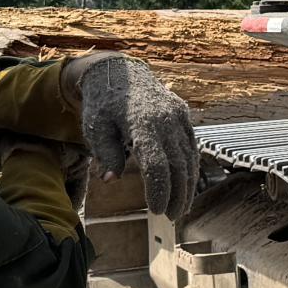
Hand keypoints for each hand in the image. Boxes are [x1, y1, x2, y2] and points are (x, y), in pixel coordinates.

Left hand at [67, 53, 197, 213]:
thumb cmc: (102, 102)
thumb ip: (105, 153)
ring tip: (181, 207)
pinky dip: (191, 167)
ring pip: (190, 157)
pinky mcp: (182, 114)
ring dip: (188, 185)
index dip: (159, 190)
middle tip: (172, 216)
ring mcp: (177, 115)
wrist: (118, 70)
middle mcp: (165, 119)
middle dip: (178, 194)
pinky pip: (191, 145)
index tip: (155, 210)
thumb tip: (110, 180)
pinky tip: (186, 184)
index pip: (157, 165)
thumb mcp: (95, 127)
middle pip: (178, 165)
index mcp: (142, 123)